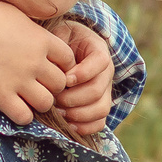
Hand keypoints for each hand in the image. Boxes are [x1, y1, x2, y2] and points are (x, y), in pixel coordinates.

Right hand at [0, 0, 73, 124]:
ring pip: (46, 103)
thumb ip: (34, 31)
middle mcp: (35, 62)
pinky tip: (13, 106)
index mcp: (42, 40)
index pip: (69, 60)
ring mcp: (19, 80)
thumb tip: (42, 38)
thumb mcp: (16, 15)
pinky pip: (24, 116)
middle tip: (38, 84)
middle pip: (61, 84)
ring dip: (39, 102)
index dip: (62, 65)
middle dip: (52, 86)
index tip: (49, 66)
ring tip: (27, 97)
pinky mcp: (0, 95)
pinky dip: (22, 115)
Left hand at [50, 19, 116, 139]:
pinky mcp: (99, 105)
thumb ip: (59, 46)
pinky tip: (68, 125)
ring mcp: (105, 90)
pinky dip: (86, 127)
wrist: (65, 48)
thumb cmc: (59, 40)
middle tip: (55, 100)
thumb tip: (59, 72)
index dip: (83, 73)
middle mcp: (106, 71)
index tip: (64, 79)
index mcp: (98, 49)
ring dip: (78, 114)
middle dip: (74, 98)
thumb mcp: (59, 34)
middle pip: (98, 90)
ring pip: (101, 108)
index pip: (100, 62)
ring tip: (59, 113)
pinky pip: (100, 122)